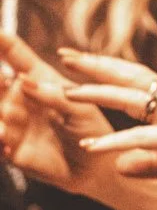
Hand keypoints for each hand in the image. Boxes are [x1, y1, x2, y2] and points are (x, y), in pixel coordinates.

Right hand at [0, 34, 103, 190]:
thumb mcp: (78, 106)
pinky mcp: (11, 150)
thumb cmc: (90, 127)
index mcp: (36, 80)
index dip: (3, 44)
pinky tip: (6, 140)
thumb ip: (52, 94)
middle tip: (5, 78)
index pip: (15, 56)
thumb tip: (23, 81)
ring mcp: (12, 124)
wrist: (94, 165)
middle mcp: (19, 99)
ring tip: (8, 117)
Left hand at [59, 52, 156, 199]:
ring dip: (96, 95)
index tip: (79, 61)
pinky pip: (142, 138)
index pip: (138, 79)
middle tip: (63, 55)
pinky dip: (114, 141)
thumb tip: (120, 166)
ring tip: (65, 94)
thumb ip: (150, 162)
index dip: (108, 68)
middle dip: (95, 66)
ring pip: (132, 100)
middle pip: (131, 77)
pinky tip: (89, 146)